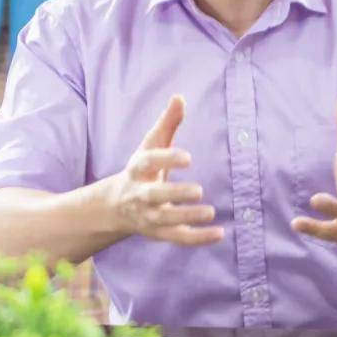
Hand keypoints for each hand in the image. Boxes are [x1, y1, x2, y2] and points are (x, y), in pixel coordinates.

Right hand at [110, 95, 223, 246]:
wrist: (117, 205)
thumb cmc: (142, 168)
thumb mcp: (151, 144)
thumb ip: (167, 122)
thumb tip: (180, 96)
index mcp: (137, 169)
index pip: (148, 163)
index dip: (167, 159)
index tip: (189, 157)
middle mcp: (139, 194)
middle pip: (154, 196)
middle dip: (175, 193)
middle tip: (199, 190)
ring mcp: (148, 216)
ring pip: (166, 220)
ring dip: (187, 218)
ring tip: (210, 212)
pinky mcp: (158, 232)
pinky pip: (177, 238)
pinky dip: (197, 239)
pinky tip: (219, 233)